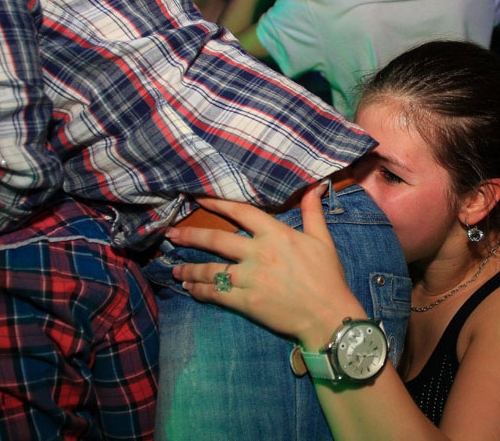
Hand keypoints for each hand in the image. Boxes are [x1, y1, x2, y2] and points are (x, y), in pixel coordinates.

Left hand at [168, 181, 364, 349]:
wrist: (328, 314)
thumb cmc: (327, 276)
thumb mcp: (322, 240)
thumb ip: (312, 212)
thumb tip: (313, 186)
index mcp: (276, 234)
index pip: (241, 212)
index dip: (218, 203)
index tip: (198, 198)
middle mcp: (259, 253)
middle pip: (216, 240)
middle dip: (190, 236)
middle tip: (171, 234)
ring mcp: (250, 278)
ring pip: (211, 270)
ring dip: (190, 269)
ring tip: (175, 270)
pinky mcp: (247, 302)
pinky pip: (217, 294)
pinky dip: (201, 291)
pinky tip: (191, 290)